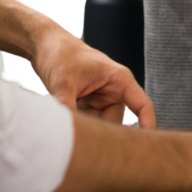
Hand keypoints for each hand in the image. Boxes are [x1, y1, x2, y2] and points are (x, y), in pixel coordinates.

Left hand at [31, 27, 156, 127]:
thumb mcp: (63, 84)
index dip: (148, 125)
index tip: (147, 146)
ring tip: (66, 121)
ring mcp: (101, 98)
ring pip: (99, 124)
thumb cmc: (60, 54)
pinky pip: (88, 121)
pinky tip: (63, 116)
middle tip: (83, 138)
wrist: (43, 45)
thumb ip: (69, 110)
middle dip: (100, 132)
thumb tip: (69, 135)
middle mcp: (113, 90)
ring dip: (85, 126)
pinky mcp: (88, 103)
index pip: (142, 105)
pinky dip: (77, 122)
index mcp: (119, 80)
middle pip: (116, 122)